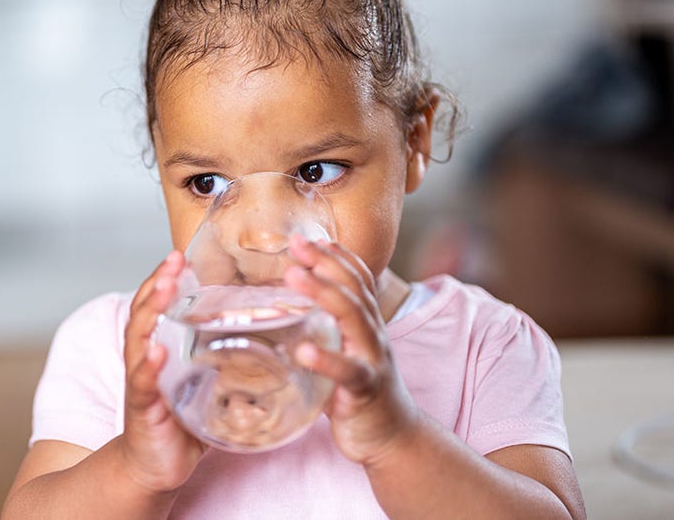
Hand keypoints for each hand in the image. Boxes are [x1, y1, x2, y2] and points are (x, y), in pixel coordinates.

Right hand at [119, 250, 205, 492]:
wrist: (154, 468)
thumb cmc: (180, 424)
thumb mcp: (204, 386)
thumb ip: (228, 365)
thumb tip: (271, 348)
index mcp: (158, 349)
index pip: (157, 305)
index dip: (165, 279)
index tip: (179, 255)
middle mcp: (144, 359)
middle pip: (144, 312)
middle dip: (157, 284)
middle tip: (173, 261)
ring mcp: (141, 382)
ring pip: (139, 340)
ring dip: (150, 312)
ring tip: (163, 290)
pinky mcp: (142, 408)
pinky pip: (143, 383)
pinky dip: (149, 366)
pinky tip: (157, 351)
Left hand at [285, 235, 421, 465]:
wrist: (393, 436)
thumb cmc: (360, 392)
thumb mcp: (342, 352)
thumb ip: (320, 332)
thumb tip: (280, 313)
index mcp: (366, 324)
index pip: (356, 279)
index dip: (334, 255)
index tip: (308, 237)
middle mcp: (373, 334)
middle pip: (353, 288)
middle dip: (325, 262)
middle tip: (297, 244)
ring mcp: (372, 359)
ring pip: (353, 318)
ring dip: (323, 293)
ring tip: (294, 276)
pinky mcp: (366, 389)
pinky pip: (347, 371)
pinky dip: (326, 359)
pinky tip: (303, 351)